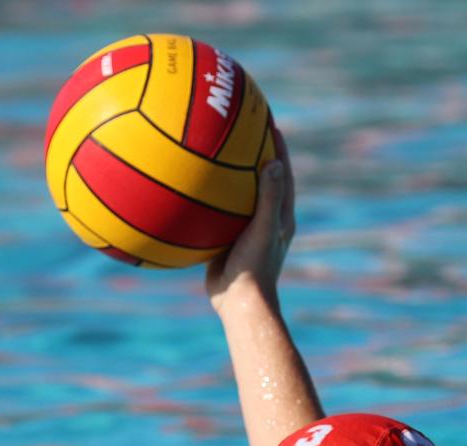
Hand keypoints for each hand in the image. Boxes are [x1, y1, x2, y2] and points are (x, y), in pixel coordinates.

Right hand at [207, 132, 293, 311]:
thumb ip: (268, 196)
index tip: (268, 121)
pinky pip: (212, 216)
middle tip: (235, 129)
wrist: (239, 303)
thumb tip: (273, 161)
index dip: (277, 146)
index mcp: (279, 215)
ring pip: (233, 198)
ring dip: (223, 178)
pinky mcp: (224, 243)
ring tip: (207, 153)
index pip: (282, 172)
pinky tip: (183, 190)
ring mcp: (242, 232)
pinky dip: (202, 203)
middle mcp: (263, 220)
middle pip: (259, 179)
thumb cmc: (255, 267)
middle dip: (250, 154)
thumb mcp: (263, 228)